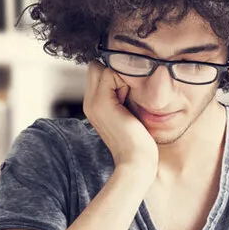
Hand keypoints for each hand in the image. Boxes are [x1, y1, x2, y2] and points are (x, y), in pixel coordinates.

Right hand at [83, 61, 157, 175]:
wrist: (136, 162)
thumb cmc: (139, 142)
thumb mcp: (129, 114)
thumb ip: (123, 97)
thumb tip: (129, 78)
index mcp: (94, 106)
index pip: (97, 72)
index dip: (113, 76)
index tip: (126, 96)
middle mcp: (89, 103)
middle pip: (95, 67)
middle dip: (113, 73)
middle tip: (127, 95)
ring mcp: (92, 103)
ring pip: (101, 68)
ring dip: (119, 77)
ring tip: (128, 101)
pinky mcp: (102, 103)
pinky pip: (109, 73)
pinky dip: (123, 81)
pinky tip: (129, 101)